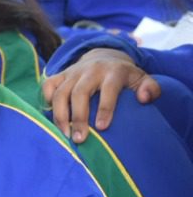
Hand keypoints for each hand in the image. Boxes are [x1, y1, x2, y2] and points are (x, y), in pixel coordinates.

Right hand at [40, 48, 158, 140]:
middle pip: (79, 93)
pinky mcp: (60, 74)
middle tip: (79, 139)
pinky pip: (48, 86)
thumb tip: (144, 99)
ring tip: (64, 134)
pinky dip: (46, 101)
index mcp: (113, 71)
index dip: (105, 108)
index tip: (102, 128)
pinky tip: (53, 116)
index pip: (108, 89)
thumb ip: (151, 88)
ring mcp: (72, 72)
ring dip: (60, 115)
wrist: (104, 57)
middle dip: (78, 117)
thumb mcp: (142, 79)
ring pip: (60, 93)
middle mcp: (90, 70)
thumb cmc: (124, 77)